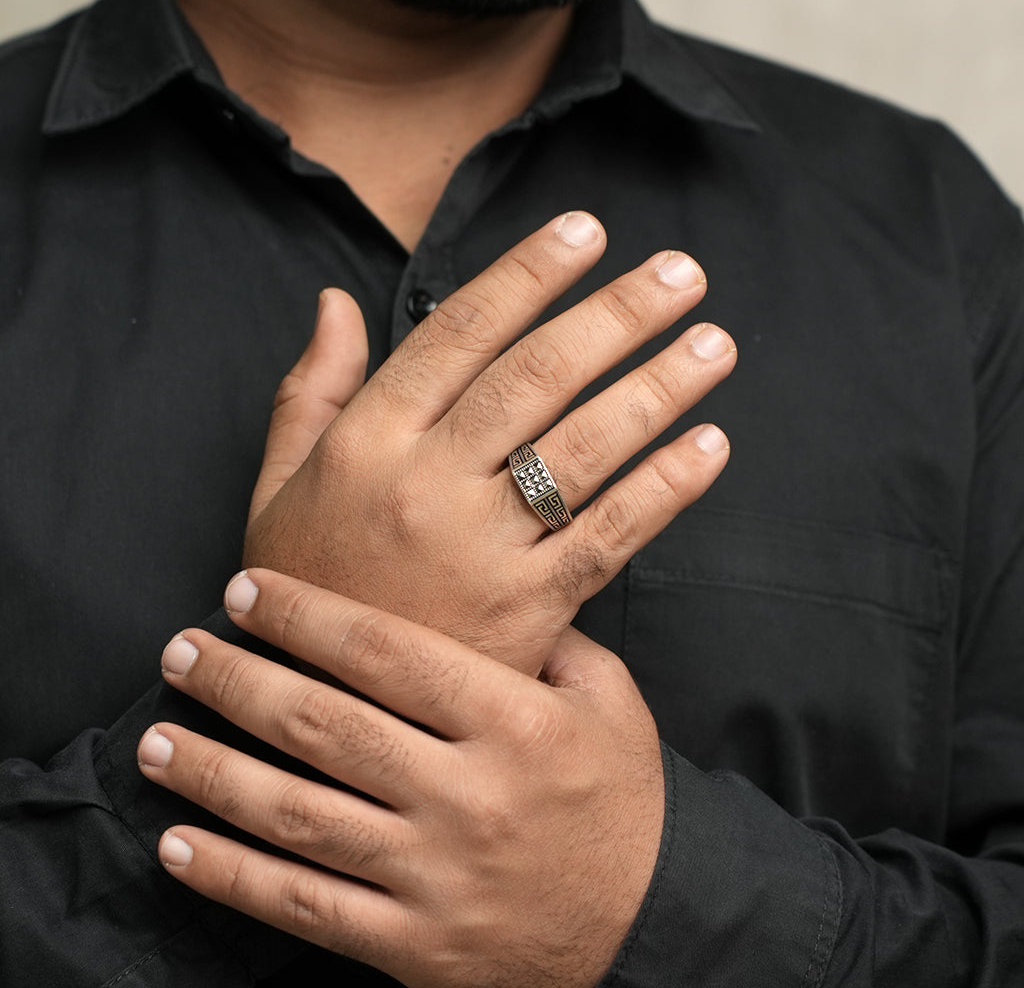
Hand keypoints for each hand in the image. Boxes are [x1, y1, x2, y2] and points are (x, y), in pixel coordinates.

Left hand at [139, 569, 663, 987]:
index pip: (387, 653)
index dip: (305, 615)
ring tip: (153, 740)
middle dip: (238, 681)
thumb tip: (468, 592)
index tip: (246, 590)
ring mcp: (434, 877)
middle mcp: (466, 795)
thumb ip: (542, 640)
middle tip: (181, 650)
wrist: (650, 923)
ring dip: (213, 773)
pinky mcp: (414, 946)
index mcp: (513, 723)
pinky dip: (233, 877)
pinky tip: (179, 845)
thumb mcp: (608, 698)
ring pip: (297, 817)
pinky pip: (306, 909)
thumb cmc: (623, 796)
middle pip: (325, 726)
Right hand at [245, 212, 735, 673]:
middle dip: (617, 315)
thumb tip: (335, 299)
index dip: (528, 273)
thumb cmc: (306, 584)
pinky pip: (607, 538)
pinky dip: (663, 491)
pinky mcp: (525, 612)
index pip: (459, 333)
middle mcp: (423, 484)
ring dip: (656, 389)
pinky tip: (709, 446)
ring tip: (714, 344)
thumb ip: (309, 388)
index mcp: (365, 441)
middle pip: (536, 378)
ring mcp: (478, 550)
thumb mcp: (278, 483)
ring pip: (581, 450)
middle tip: (682, 272)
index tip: (587, 230)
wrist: (322, 712)